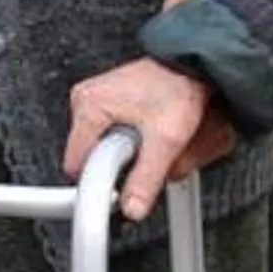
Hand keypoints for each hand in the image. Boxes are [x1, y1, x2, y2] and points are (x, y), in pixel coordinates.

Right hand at [63, 59, 230, 221]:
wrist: (195, 64)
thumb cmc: (180, 85)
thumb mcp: (167, 138)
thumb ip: (147, 177)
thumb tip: (132, 207)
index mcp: (89, 106)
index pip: (77, 166)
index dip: (102, 183)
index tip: (124, 189)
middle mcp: (87, 100)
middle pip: (94, 160)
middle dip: (124, 166)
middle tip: (151, 150)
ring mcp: (98, 100)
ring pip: (108, 150)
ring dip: (134, 154)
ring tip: (156, 136)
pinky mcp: (112, 104)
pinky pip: (116, 138)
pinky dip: (137, 141)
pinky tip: (154, 130)